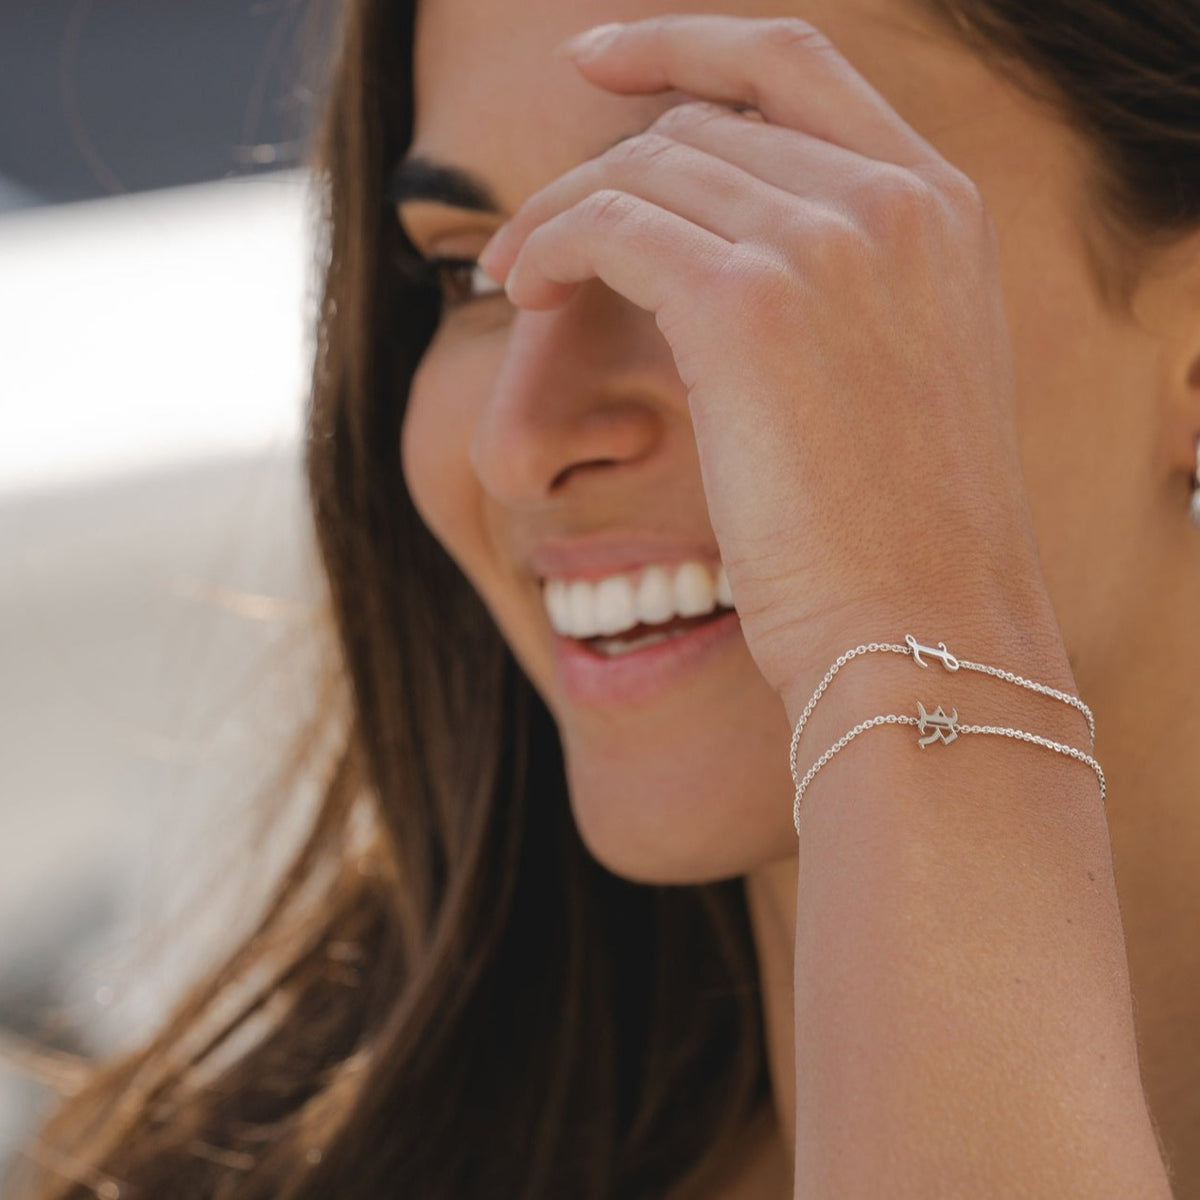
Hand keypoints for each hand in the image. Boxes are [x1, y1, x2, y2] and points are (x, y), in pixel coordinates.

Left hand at [478, 15, 1056, 702]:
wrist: (923, 627)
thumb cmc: (899, 533)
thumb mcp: (900, 375)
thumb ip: (841, 284)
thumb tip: (722, 246)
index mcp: (941, 207)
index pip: (794, 63)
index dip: (686, 42)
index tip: (601, 58)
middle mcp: (893, 202)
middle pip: (697, 124)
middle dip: (601, 170)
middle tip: (539, 241)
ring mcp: (827, 243)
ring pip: (643, 170)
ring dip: (560, 215)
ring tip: (519, 275)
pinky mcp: (748, 305)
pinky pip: (609, 226)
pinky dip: (551, 244)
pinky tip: (525, 291)